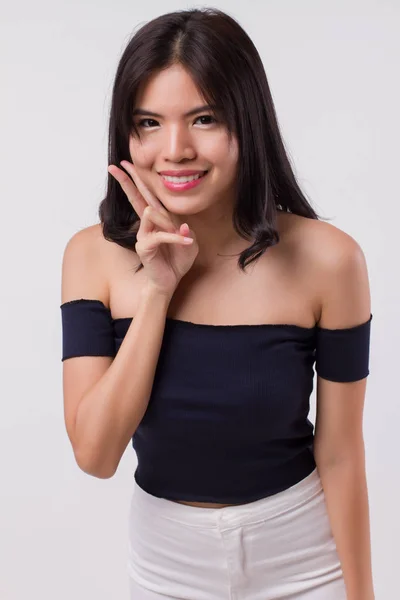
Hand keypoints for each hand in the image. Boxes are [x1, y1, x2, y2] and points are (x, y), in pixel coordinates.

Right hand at [107, 161, 198, 296]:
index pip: (147, 194)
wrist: (170, 281)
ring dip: (170, 223)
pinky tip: (186, 241)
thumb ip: (186, 232)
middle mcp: (147, 223)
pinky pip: (161, 235)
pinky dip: (176, 238)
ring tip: (182, 236)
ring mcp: (143, 234)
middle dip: (128, 180)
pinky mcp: (144, 245)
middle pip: (137, 196)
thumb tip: (181, 225)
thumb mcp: (190, 242)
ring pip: (152, 213)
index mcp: (158, 218)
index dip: (137, 178)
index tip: (125, 163)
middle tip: (116, 166)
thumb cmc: (178, 260)